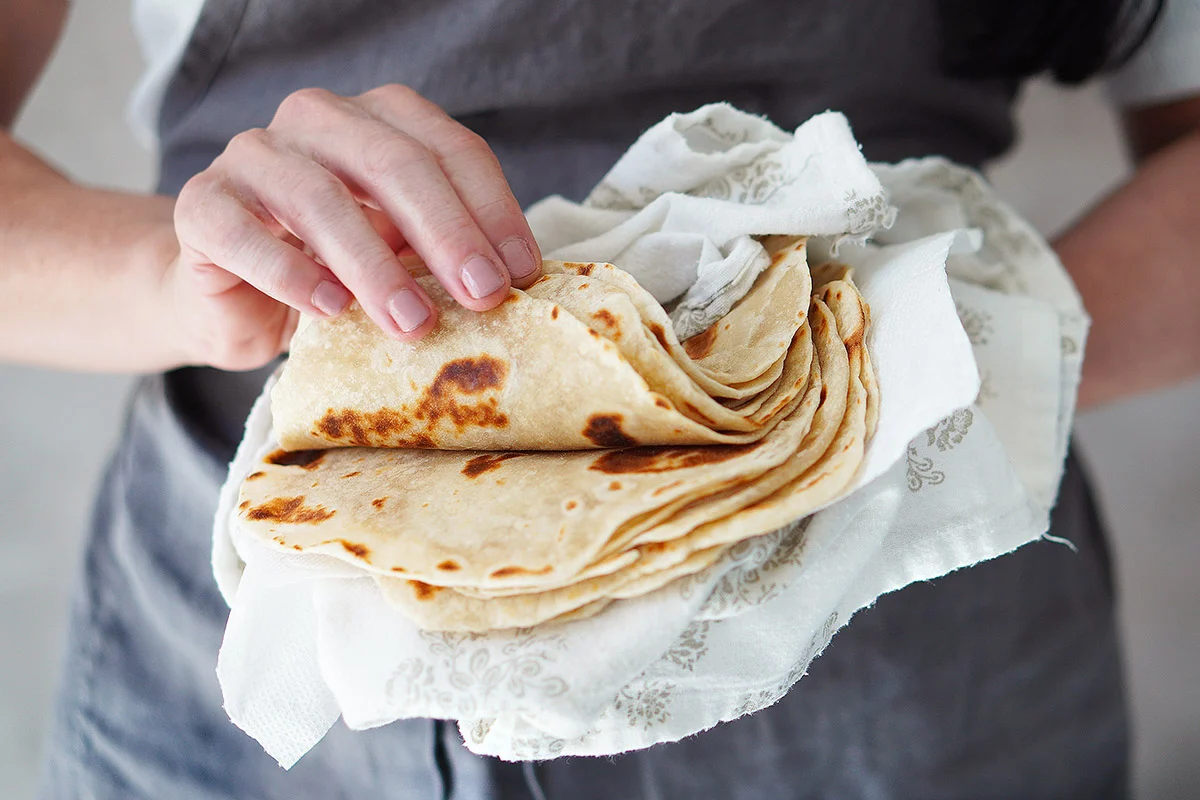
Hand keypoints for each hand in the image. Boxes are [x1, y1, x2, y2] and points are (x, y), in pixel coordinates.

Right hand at [167, 84, 540, 369]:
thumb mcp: (404, 255)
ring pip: (320, 197)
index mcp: (380, 121)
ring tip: (413, 322)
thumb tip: (515, 281)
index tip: (521, 274)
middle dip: (446, 233)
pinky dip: (291, 273)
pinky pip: (244, 233)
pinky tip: (329, 309)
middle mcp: (318, 121)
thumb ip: (448, 252)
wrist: (235, 300)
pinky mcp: (203, 204)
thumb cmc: (335, 271)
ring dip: (374, 266)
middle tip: (483, 296)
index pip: (450, 149)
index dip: (492, 210)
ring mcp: (254, 155)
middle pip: (393, 162)